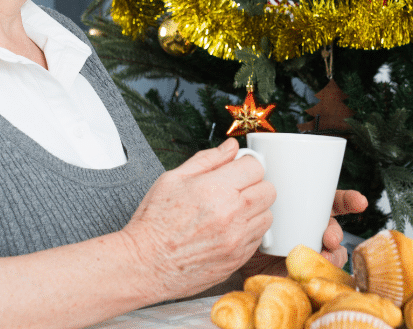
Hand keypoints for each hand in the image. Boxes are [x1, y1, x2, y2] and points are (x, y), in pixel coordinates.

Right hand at [122, 138, 274, 298]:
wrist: (144, 265)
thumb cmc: (154, 223)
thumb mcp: (173, 179)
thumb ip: (208, 159)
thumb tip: (231, 147)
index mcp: (215, 189)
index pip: (255, 166)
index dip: (246, 164)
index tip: (238, 169)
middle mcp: (231, 214)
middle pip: (268, 190)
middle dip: (254, 184)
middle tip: (236, 188)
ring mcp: (237, 239)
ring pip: (268, 215)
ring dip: (255, 209)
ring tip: (232, 210)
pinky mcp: (238, 259)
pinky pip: (259, 238)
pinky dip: (249, 231)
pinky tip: (229, 229)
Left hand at [240, 189, 368, 276]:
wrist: (236, 252)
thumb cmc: (246, 220)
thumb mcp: (252, 202)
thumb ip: (256, 184)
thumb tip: (252, 156)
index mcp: (305, 206)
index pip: (332, 200)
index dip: (349, 200)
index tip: (360, 202)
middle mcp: (311, 225)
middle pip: (332, 227)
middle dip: (336, 232)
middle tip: (329, 238)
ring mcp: (310, 246)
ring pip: (332, 249)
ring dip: (334, 252)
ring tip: (324, 256)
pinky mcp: (305, 266)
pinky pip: (324, 268)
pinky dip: (326, 268)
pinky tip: (320, 268)